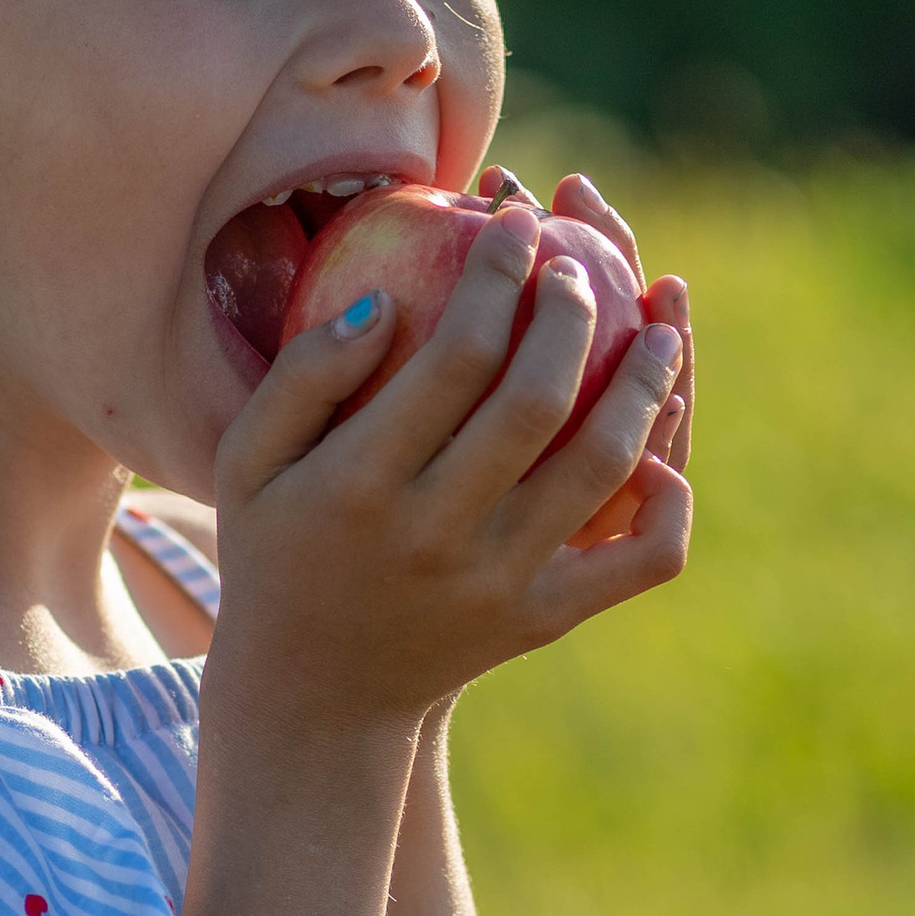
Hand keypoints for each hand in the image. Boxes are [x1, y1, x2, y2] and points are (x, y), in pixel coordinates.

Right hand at [206, 194, 689, 737]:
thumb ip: (300, 376)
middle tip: (582, 261)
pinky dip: (666, 506)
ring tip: (664, 322)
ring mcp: (498, 585)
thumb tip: (382, 301)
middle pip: (536, 402)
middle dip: (572, 311)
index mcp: (358, 485)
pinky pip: (635, 563)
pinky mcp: (543, 621)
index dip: (497, 275)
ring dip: (645, 385)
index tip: (519, 220)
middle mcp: (435, 536)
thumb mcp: (247, 463)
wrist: (316, 695)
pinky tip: (667, 449)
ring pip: (602, 470)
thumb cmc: (279, 548)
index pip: (451, 358)